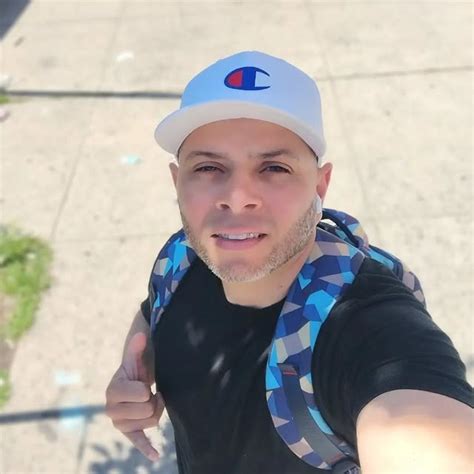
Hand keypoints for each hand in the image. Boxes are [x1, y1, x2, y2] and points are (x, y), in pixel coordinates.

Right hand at [105, 332, 163, 461]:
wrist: (131, 383)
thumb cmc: (134, 371)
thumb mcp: (135, 358)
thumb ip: (137, 347)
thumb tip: (140, 335)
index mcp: (112, 391)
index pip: (142, 394)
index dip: (147, 389)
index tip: (144, 384)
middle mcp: (111, 410)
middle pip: (148, 410)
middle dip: (153, 400)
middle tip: (149, 393)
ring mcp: (119, 423)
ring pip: (152, 422)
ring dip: (156, 410)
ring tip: (151, 401)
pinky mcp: (128, 432)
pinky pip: (138, 442)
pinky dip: (146, 448)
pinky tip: (156, 455)